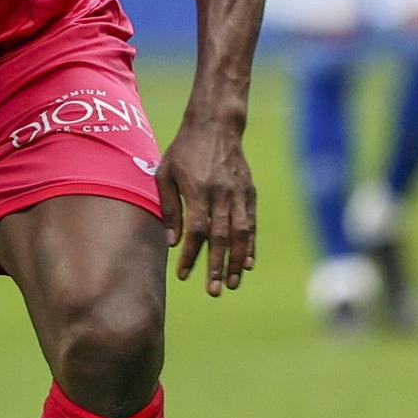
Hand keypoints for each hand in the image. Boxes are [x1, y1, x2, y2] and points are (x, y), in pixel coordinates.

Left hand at [159, 114, 256, 295]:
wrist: (215, 126)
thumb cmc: (183, 150)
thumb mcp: (165, 173)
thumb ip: (168, 206)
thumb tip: (171, 240)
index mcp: (197, 190)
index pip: (196, 231)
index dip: (191, 254)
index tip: (183, 274)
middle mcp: (220, 195)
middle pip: (221, 238)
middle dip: (217, 267)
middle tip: (213, 291)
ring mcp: (238, 194)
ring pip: (240, 235)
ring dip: (236, 262)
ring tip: (232, 284)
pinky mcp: (250, 193)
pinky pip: (252, 224)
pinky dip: (251, 246)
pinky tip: (248, 263)